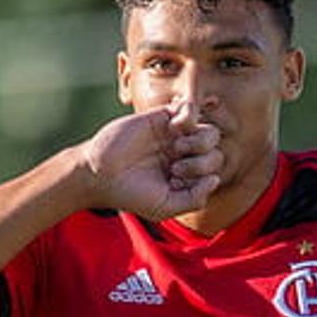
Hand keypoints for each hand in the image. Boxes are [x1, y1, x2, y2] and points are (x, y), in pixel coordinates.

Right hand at [79, 103, 222, 220]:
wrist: (99, 173)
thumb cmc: (132, 194)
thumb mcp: (166, 207)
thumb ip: (195, 198)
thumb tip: (216, 179)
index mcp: (188, 176)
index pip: (214, 172)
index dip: (202, 178)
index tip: (177, 182)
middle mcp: (184, 156)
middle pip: (216, 152)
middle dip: (203, 162)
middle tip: (176, 168)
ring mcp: (175, 136)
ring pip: (210, 132)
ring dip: (199, 142)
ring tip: (177, 149)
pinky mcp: (161, 117)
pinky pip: (190, 109)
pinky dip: (189, 117)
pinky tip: (173, 128)